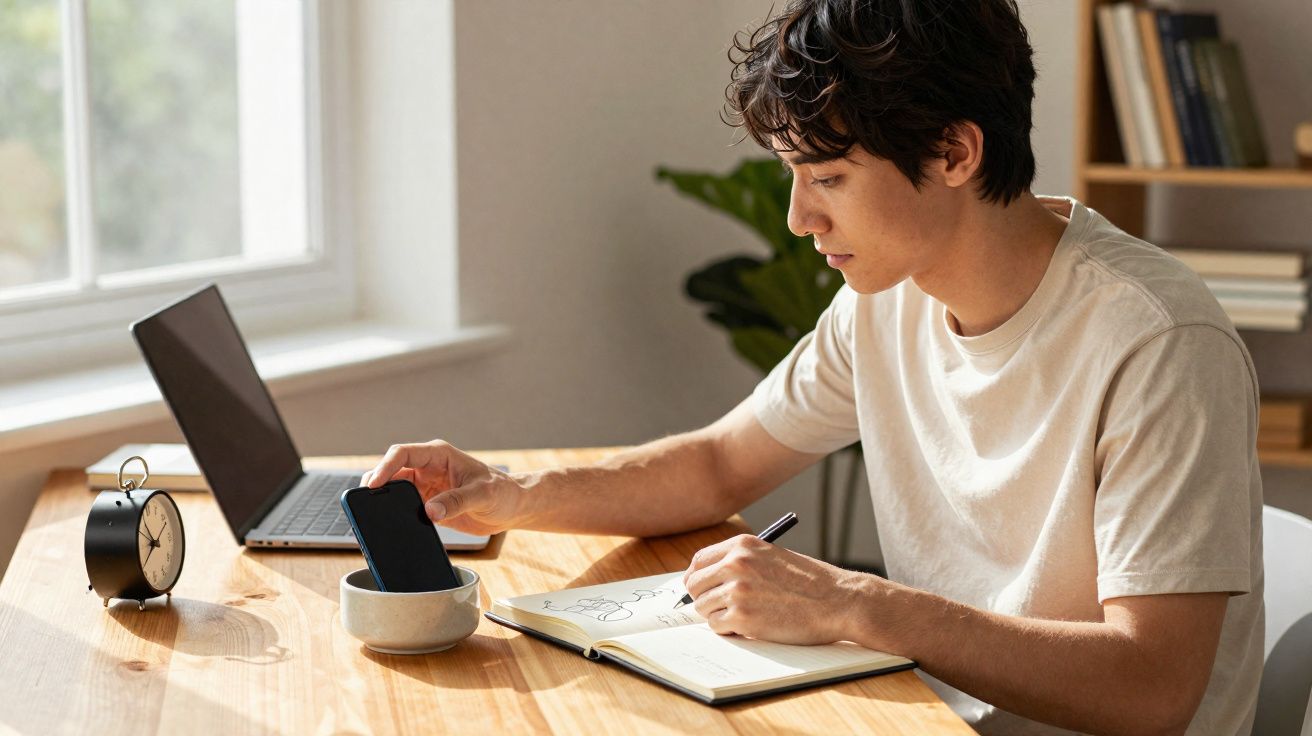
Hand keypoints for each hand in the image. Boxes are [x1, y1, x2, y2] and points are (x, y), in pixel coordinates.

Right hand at [362, 440, 523, 535]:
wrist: (512, 508)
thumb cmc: (503, 492)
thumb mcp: (483, 495)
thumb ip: (457, 501)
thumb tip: (430, 511)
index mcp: (439, 455)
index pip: (403, 454)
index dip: (385, 467)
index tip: (374, 484)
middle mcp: (428, 468)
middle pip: (391, 472)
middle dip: (376, 484)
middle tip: (364, 503)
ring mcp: (426, 486)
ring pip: (393, 490)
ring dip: (382, 501)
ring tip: (369, 516)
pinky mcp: (427, 504)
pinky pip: (403, 507)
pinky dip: (392, 515)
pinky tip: (386, 525)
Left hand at [682, 534, 864, 644]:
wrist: (838, 601)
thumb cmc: (810, 582)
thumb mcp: (771, 557)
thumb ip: (741, 562)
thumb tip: (709, 579)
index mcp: (742, 545)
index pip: (699, 561)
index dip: (697, 577)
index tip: (702, 587)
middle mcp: (735, 564)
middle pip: (694, 585)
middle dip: (704, 597)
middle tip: (719, 607)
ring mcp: (737, 591)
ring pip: (703, 607)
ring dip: (718, 615)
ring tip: (743, 616)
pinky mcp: (742, 618)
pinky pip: (717, 626)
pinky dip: (728, 630)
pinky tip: (748, 626)